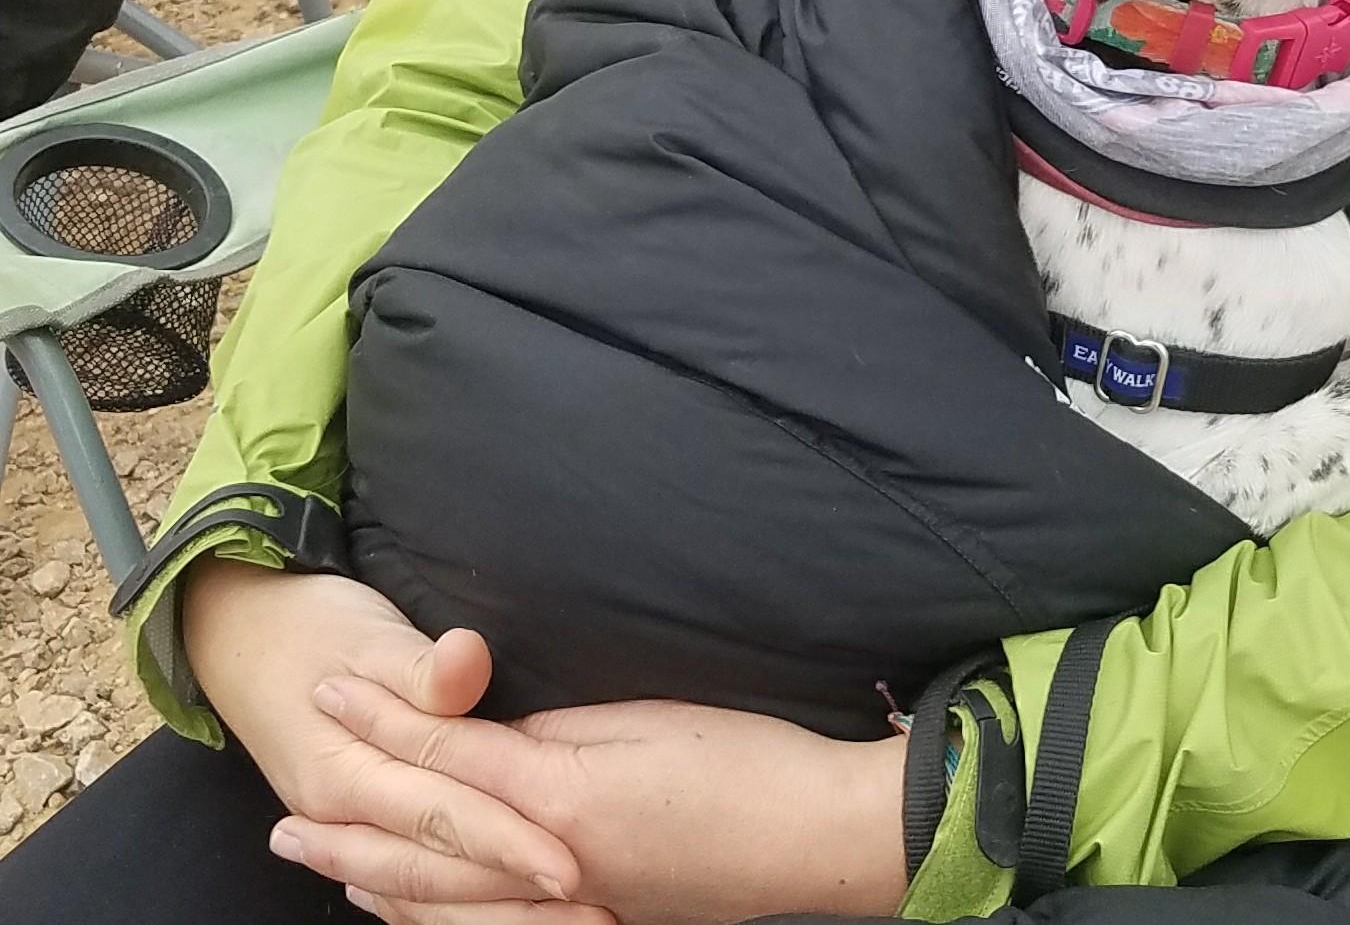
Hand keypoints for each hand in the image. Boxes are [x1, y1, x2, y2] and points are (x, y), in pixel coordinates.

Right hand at [181, 557, 586, 913]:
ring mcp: (348, 828)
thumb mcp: (369, 634)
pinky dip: (455, 908)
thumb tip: (467, 663)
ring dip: (496, 914)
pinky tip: (503, 918)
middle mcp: (345, 815)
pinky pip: (407, 886)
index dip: (508, 839)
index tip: (569, 864)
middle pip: (439, 869)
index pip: (443, 814)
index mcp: (348, 772)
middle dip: (516, 897)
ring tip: (572, 923)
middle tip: (596, 912)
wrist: (245, 635)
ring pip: (425, 893)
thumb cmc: (317, 628)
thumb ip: (421, 666)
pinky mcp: (360, 826)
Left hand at [275, 681, 911, 924]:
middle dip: (353, 828)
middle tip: (286, 819)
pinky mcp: (600, 924)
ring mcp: (573, 908)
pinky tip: (421, 915)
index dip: (385, 719)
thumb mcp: (650, 725)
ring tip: (327, 869)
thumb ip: (561, 735)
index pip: (449, 753)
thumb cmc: (745, 767)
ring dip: (381, 885)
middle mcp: (550, 867)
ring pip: (449, 906)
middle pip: (428, 848)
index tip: (331, 693)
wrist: (818, 839)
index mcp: (560, 799)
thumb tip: (497, 742)